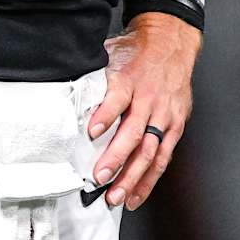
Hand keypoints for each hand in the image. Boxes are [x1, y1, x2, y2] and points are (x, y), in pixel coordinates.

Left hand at [85, 13, 200, 210]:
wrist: (170, 43)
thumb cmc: (136, 52)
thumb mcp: (111, 54)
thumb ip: (92, 76)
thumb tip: (63, 90)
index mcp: (130, 79)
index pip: (118, 98)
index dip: (105, 115)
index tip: (91, 132)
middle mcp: (149, 99)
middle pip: (134, 132)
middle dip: (116, 158)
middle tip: (100, 177)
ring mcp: (164, 115)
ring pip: (150, 151)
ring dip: (132, 177)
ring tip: (116, 196)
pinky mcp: (176, 125)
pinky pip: (163, 156)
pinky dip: (150, 178)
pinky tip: (136, 194)